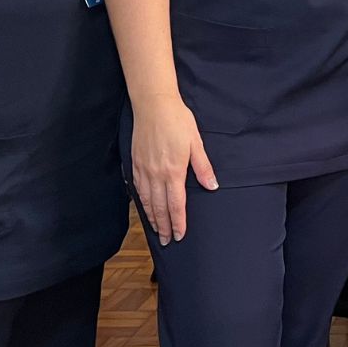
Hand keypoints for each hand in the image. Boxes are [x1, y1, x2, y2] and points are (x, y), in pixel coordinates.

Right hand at [130, 95, 216, 244]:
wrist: (153, 105)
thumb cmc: (178, 121)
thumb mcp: (196, 143)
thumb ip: (203, 167)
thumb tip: (212, 186)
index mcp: (174, 170)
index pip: (176, 204)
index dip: (178, 221)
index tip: (180, 235)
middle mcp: (156, 174)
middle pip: (159, 207)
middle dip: (164, 226)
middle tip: (167, 241)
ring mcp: (143, 169)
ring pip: (146, 200)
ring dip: (152, 217)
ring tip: (157, 230)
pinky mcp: (135, 163)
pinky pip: (137, 189)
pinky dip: (141, 202)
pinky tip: (144, 208)